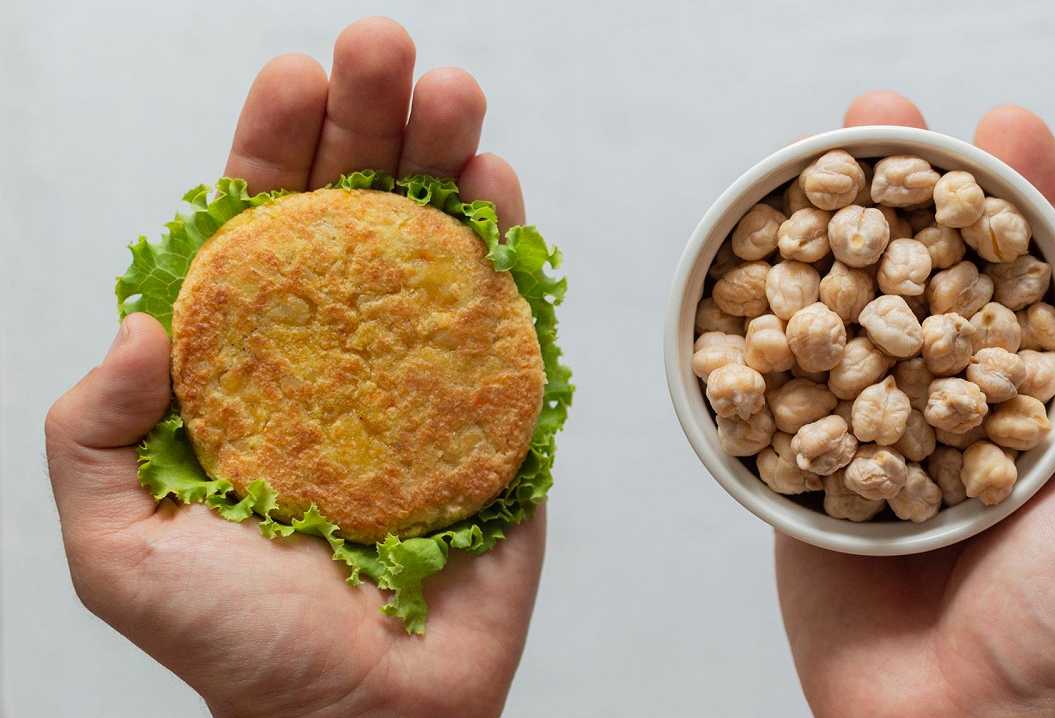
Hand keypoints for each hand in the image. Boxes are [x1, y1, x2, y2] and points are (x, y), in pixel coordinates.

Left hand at [45, 18, 541, 717]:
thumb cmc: (239, 644)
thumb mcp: (117, 545)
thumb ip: (94, 434)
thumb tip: (145, 322)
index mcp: (251, 363)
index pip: (258, 230)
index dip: (274, 148)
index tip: (293, 80)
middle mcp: (338, 349)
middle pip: (355, 210)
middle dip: (369, 120)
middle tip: (386, 47)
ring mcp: (423, 371)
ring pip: (435, 241)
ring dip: (445, 157)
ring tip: (452, 91)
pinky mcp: (496, 408)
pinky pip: (503, 313)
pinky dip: (504, 243)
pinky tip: (496, 182)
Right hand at [775, 92, 1054, 716]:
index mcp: (1048, 407)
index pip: (1037, 280)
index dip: (1022, 200)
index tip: (1007, 128)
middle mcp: (959, 411)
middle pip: (932, 279)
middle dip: (911, 193)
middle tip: (885, 115)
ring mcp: (880, 440)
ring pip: (853, 322)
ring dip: (833, 237)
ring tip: (817, 159)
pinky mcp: (810, 479)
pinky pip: (783, 401)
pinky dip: (763, 336)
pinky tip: (751, 268)